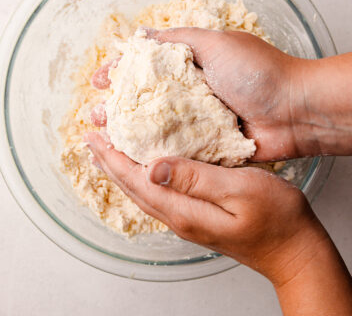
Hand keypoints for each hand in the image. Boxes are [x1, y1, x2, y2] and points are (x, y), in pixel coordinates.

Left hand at [84, 132, 322, 282]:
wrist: (294, 250)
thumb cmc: (276, 218)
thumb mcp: (239, 189)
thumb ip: (196, 178)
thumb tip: (153, 166)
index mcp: (184, 209)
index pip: (137, 180)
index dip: (113, 157)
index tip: (94, 136)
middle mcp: (179, 217)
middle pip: (133, 188)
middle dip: (110, 163)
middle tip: (92, 141)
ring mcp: (187, 220)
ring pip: (143, 192)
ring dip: (123, 171)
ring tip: (109, 154)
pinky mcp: (197, 217)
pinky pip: (158, 195)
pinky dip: (143, 178)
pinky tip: (146, 170)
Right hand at [91, 28, 351, 160]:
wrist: (295, 111)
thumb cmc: (258, 72)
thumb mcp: (216, 43)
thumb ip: (178, 38)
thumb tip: (143, 34)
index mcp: (192, 65)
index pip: (147, 67)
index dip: (121, 71)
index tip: (100, 79)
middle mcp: (191, 92)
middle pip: (145, 99)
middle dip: (117, 105)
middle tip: (96, 114)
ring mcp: (198, 121)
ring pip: (155, 126)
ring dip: (128, 131)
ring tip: (105, 134)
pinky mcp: (207, 146)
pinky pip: (176, 149)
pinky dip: (154, 153)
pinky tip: (131, 157)